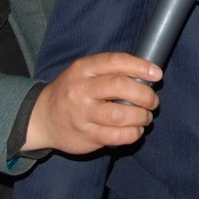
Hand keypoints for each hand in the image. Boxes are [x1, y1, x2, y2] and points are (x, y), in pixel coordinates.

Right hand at [23, 51, 161, 154]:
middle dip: (144, 94)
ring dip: (141, 116)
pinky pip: (116, 136)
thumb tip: (147, 76)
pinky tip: (136, 130)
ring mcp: (82, 114)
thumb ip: (110, 72)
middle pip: (119, 86)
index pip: (115, 62)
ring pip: (120, 115)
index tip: (157, 74)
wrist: (42, 118)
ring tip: (145, 117)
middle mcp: (81, 90)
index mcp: (83, 69)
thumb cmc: (72, 91)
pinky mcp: (86, 136)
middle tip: (152, 101)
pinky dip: (133, 134)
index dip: (140, 67)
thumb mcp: (84, 73)